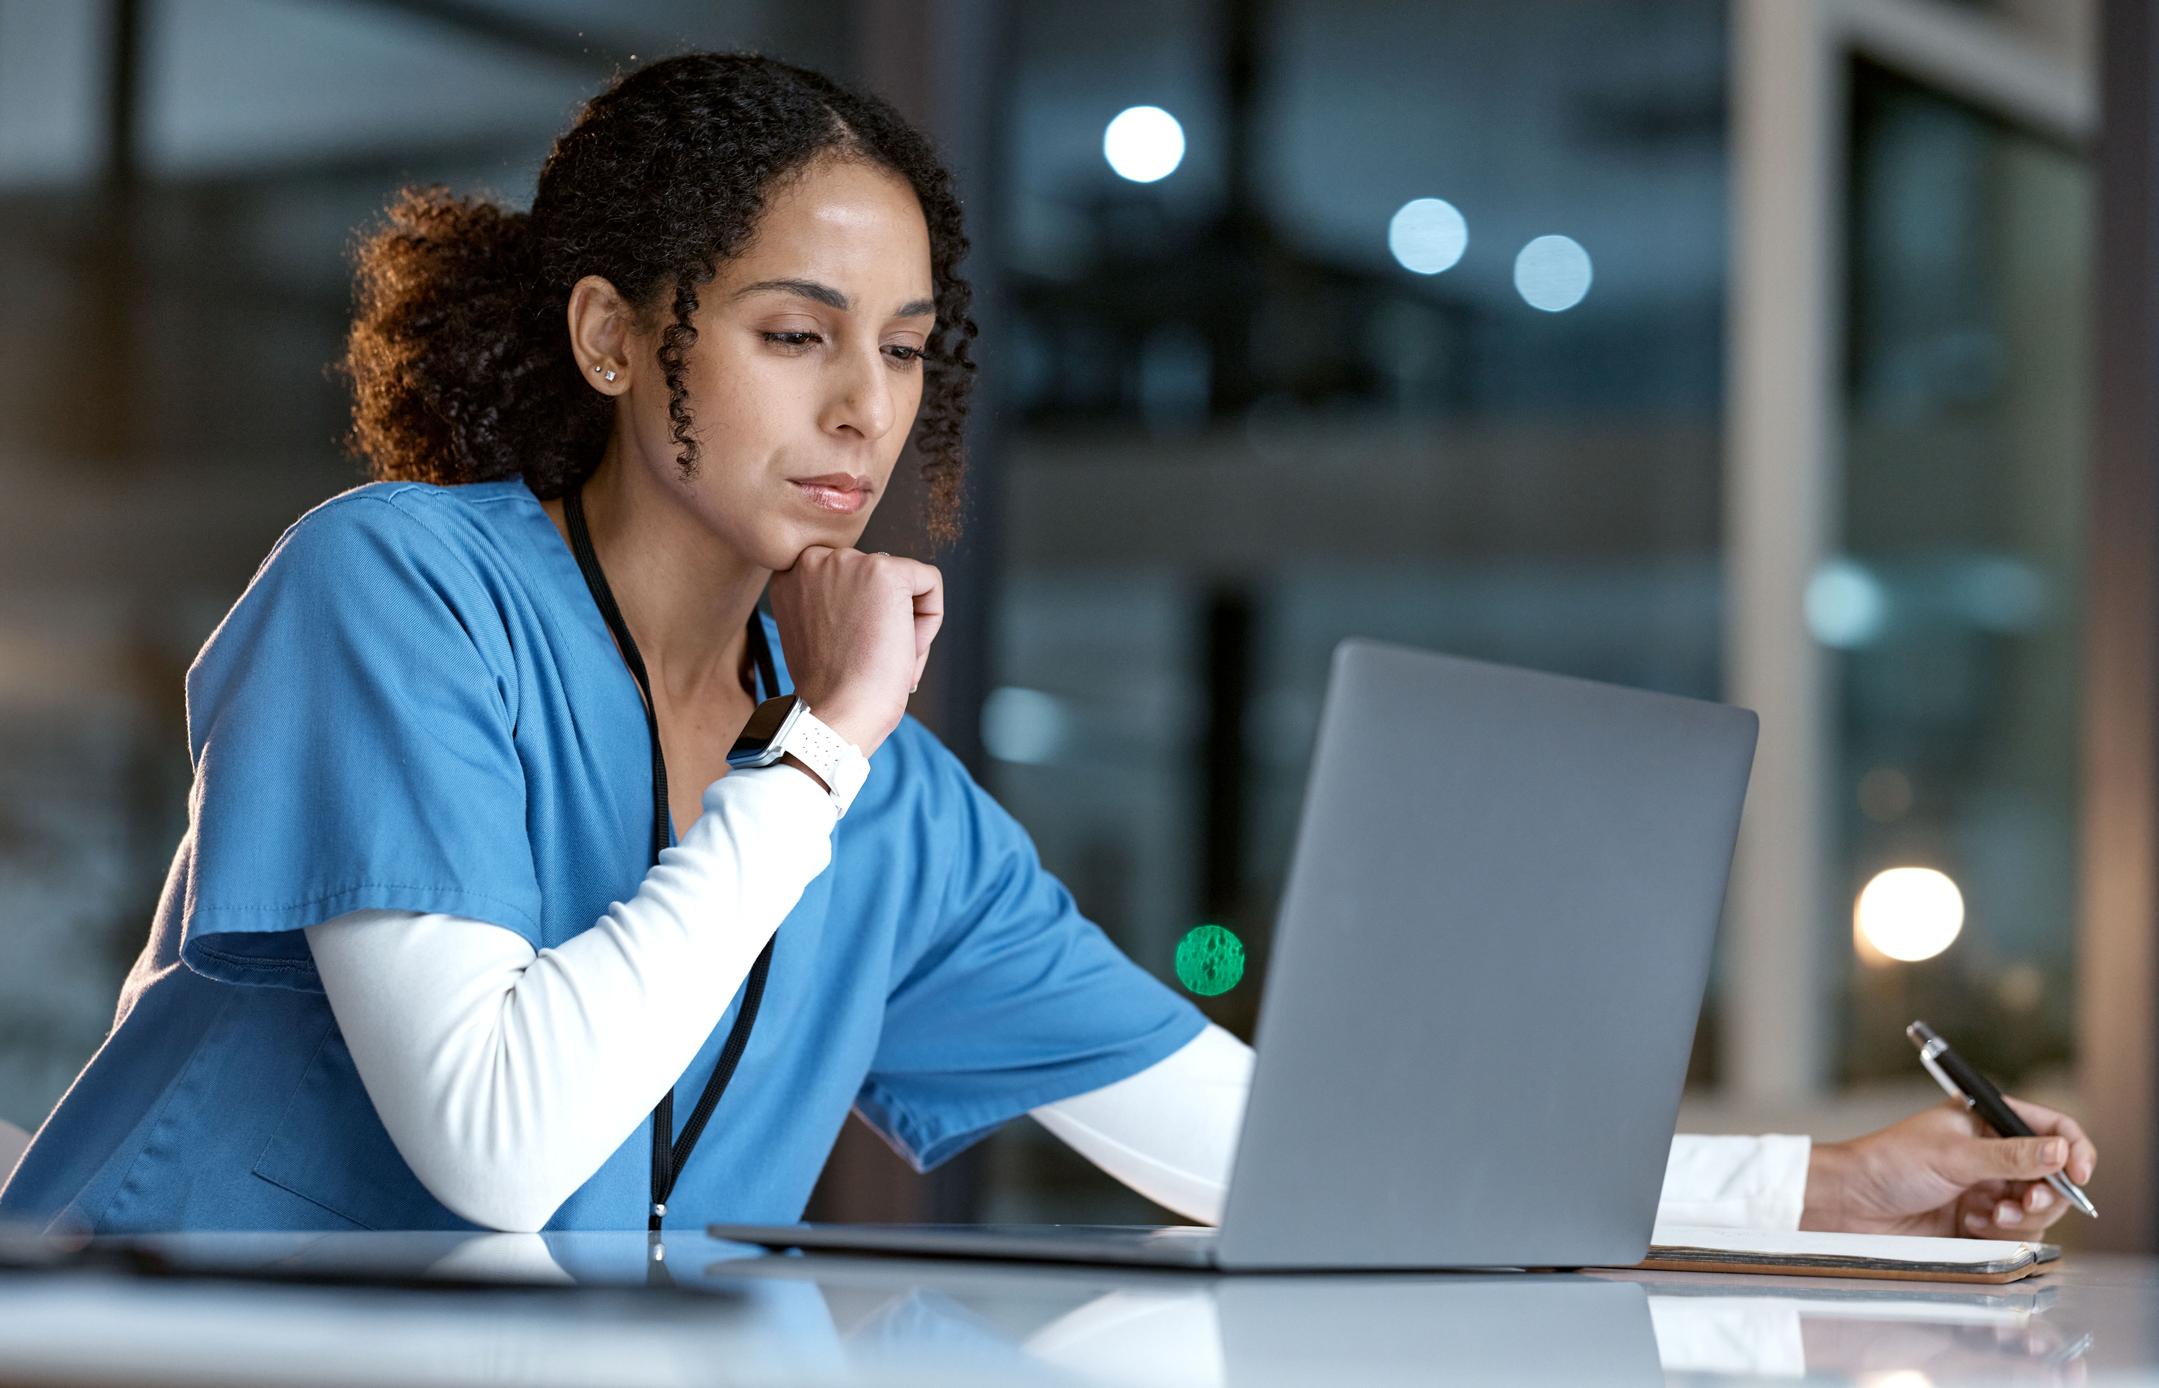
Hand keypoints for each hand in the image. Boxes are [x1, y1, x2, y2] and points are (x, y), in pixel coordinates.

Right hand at [766, 546, 941, 756]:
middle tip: (869, 657)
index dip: (860, 618)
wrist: (836, 711)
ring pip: (905, 582)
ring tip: (884, 655)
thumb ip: (832, 603)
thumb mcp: (815, 631)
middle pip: (877, 579)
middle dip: (883, 619)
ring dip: (905, 622)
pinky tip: (904, 647)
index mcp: (792, 574)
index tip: (851, 650)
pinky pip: (930, 581)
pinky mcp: (884, 571)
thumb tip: (871, 596)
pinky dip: (930, 620)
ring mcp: (849, 562)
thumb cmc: (829, 688)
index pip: (849, 580)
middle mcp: (814, 559)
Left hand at [1800, 1096, 2096, 1238]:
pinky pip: (2014, 1232)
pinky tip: (1967, 1226)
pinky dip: (1999, 1232)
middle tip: (2023, 1203)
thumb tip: (2060, 1151)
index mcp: (1987, 1120)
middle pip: (2052, 1176)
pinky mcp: (1979, 1220)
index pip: (2051, 1129)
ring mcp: (1988, 1188)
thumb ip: (2011, 1157)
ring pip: (2037, 1209)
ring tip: (1985, 1216)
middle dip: (2045, 1194)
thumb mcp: (1954, 1155)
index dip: (2074, 1149)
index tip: (2079, 1174)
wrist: (1851, 1204)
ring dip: (2019, 1217)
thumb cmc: (1889, 1164)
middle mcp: (1994, 1153)